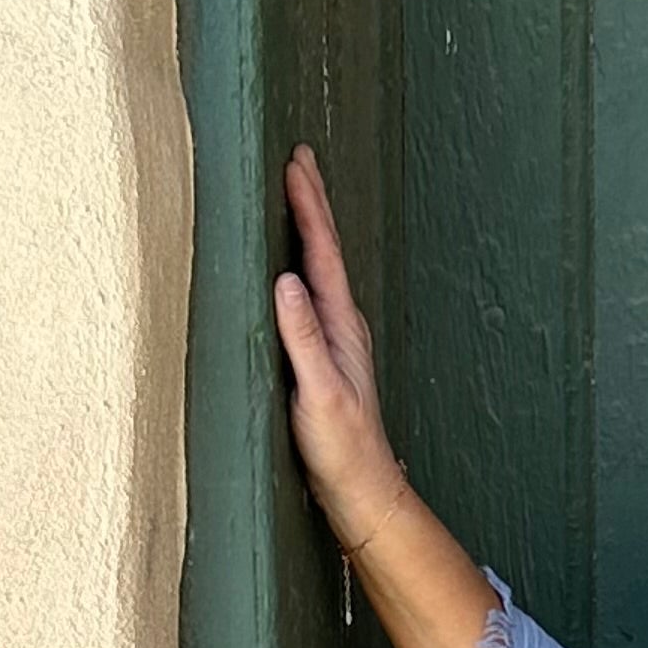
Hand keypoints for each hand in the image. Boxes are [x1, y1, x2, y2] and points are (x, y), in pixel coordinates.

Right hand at [272, 144, 403, 545]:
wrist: (363, 490)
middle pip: (326, 251)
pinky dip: (304, 266)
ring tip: (298, 195)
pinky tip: (295, 268)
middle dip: (312, 203)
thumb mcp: (317, 393)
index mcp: (340, 326)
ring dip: (310, 229)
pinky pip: (314, 294)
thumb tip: (284, 282)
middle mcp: (343, 326)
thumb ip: (302, 339)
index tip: (296, 162)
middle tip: (300, 157)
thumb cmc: (342, 449)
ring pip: (321, 269)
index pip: (322, 253)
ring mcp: (336, 341)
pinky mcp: (325, 358)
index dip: (308, 206)